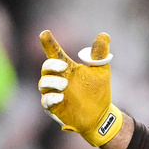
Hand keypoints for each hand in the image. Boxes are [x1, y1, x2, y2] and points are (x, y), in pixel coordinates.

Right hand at [38, 30, 122, 146]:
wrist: (101, 115)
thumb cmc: (99, 91)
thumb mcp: (101, 71)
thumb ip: (100, 54)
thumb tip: (105, 35)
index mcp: (68, 68)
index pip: (55, 53)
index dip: (49, 43)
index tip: (44, 33)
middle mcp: (58, 78)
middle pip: (46, 66)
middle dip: (52, 64)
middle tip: (64, 66)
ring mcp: (54, 92)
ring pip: (43, 83)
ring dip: (52, 81)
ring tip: (65, 84)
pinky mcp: (54, 107)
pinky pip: (46, 101)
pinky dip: (51, 97)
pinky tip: (61, 97)